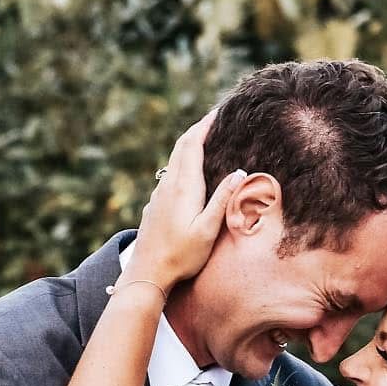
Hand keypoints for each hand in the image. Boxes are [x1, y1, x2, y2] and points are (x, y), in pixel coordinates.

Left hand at [126, 114, 243, 292]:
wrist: (147, 273)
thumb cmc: (181, 256)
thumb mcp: (207, 230)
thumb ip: (222, 199)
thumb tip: (239, 171)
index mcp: (183, 187)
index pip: (192, 144)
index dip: (205, 125)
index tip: (218, 112)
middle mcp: (168, 185)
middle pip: (181, 147)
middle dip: (197, 129)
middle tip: (214, 119)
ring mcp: (158, 195)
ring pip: (174, 160)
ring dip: (188, 146)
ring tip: (205, 140)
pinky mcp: (154, 205)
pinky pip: (169, 175)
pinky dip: (181, 163)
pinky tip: (189, 173)